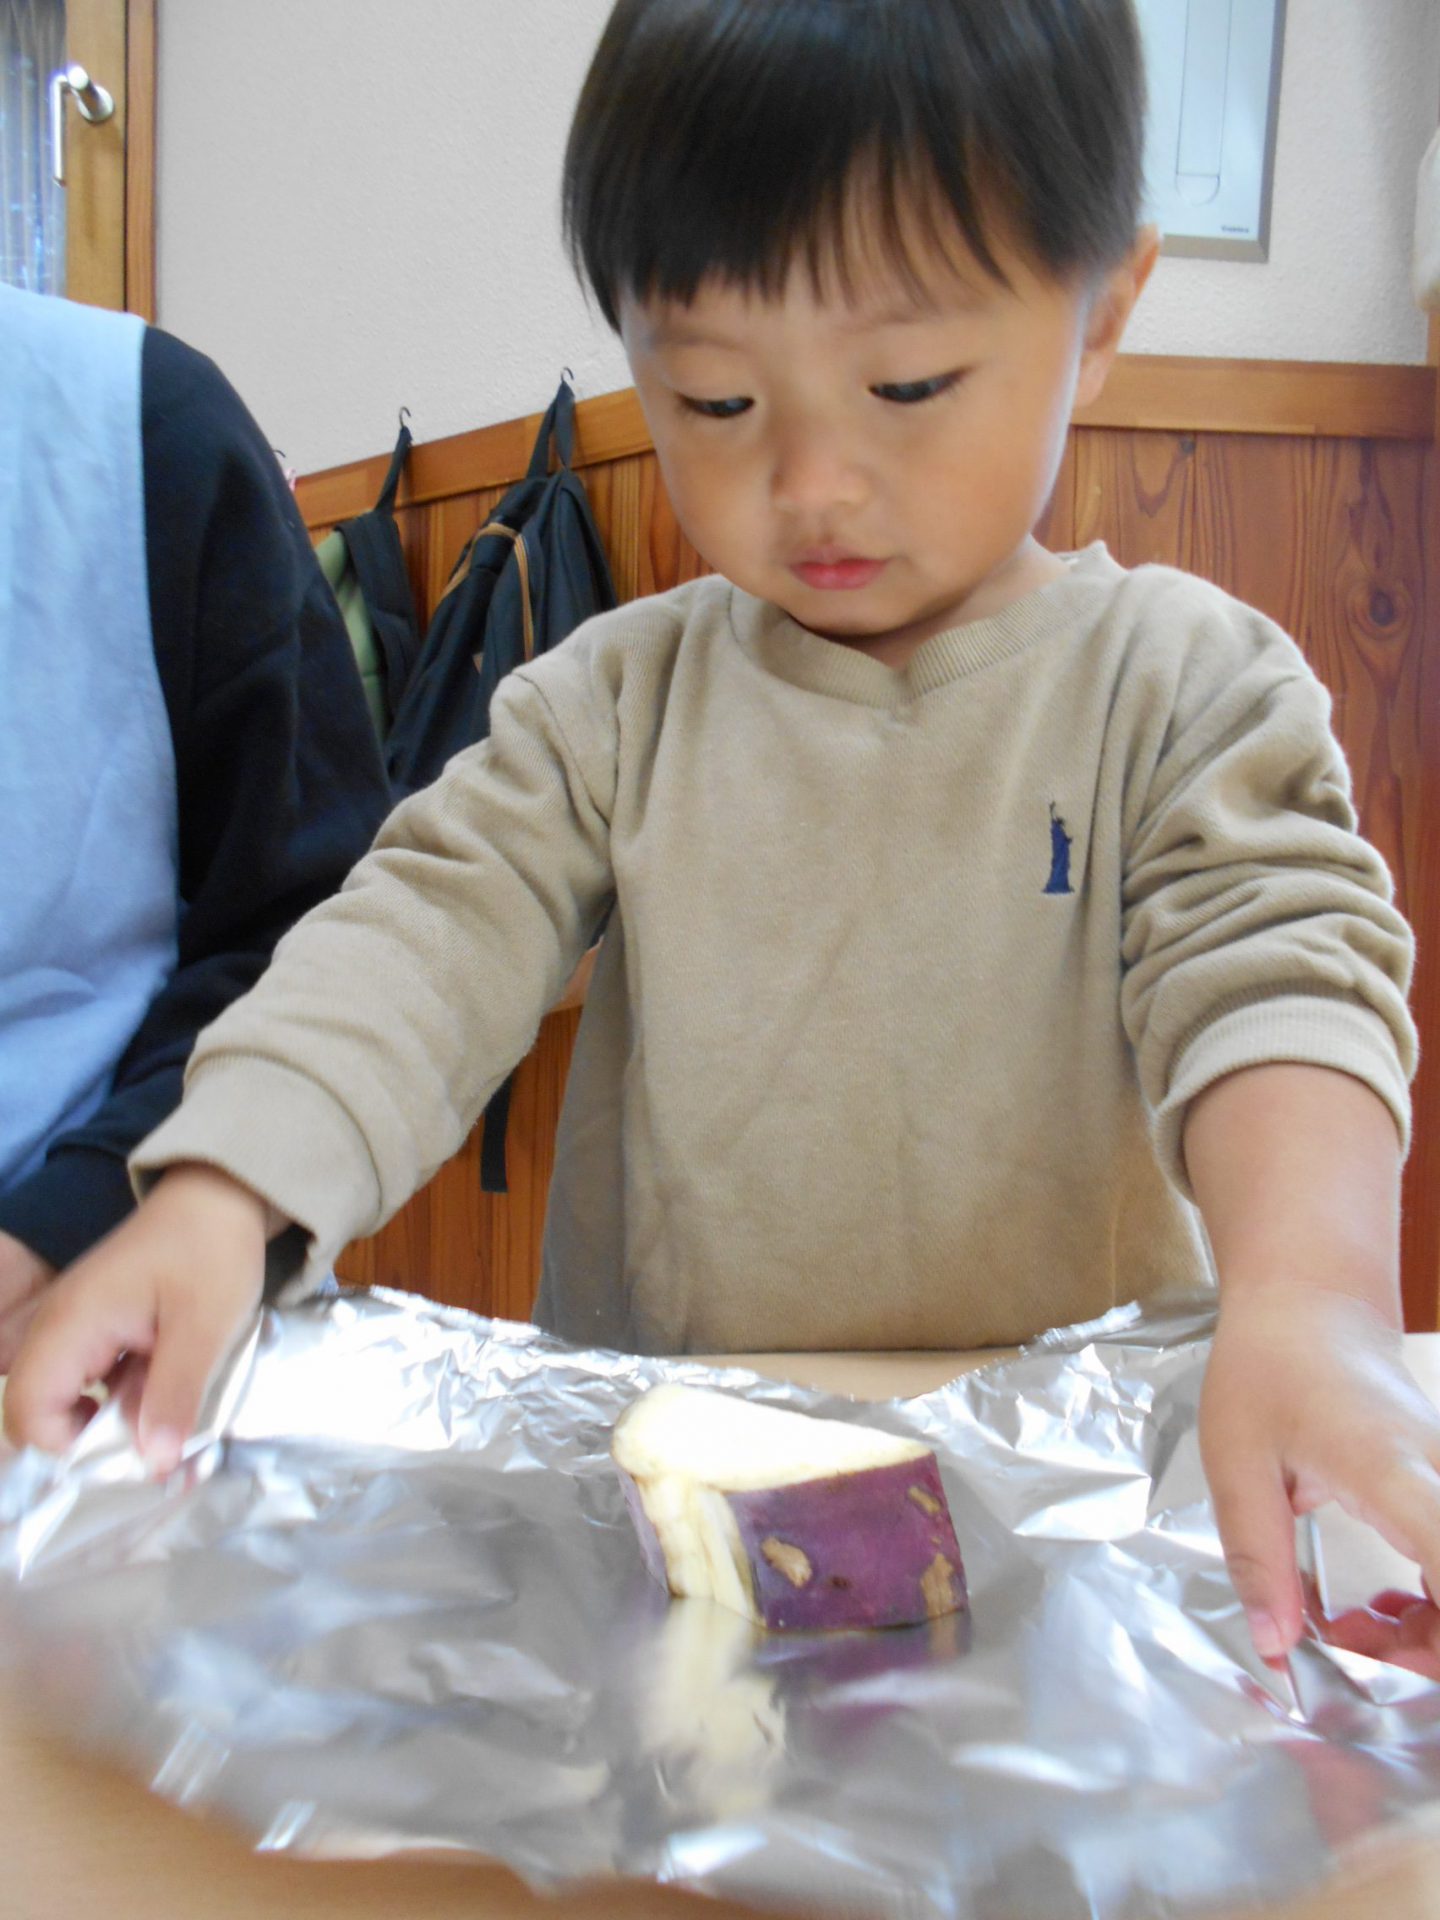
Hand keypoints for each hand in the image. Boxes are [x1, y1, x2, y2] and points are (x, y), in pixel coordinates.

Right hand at [2, 1165, 269, 1469]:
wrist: (220, 1197)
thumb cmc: (211, 1251)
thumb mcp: (204, 1328)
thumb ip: (174, 1396)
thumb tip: (152, 1464)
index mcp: (70, 1324)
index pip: (26, 1410)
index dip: (67, 1445)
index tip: (129, 1450)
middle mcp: (59, 1327)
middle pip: (43, 1409)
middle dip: (94, 1440)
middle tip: (158, 1444)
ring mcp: (77, 1327)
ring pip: (73, 1398)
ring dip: (117, 1420)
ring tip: (173, 1420)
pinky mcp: (100, 1328)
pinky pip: (96, 1379)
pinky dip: (128, 1396)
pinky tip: (171, 1393)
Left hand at [1200, 1284, 1439, 1665]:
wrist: (1310, 1306)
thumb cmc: (1269, 1367)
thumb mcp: (1237, 1461)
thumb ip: (1258, 1557)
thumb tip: (1277, 1645)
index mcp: (1393, 1470)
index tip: (1392, 1667)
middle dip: (1430, 1655)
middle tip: (1353, 1658)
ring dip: (1430, 1637)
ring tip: (1357, 1637)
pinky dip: (1434, 1607)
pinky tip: (1382, 1612)